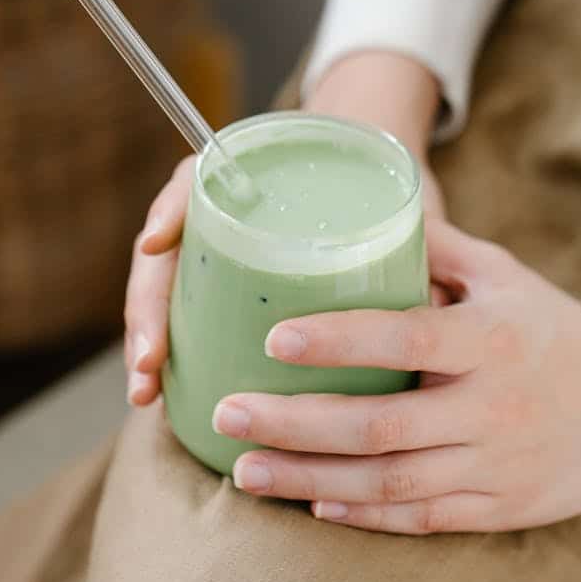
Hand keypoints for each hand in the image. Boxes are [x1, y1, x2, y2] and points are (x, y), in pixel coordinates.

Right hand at [124, 51, 443, 403]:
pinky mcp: (223, 290)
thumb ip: (412, 240)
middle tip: (150, 364)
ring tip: (147, 393)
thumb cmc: (383, 192)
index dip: (169, 213)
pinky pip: (186, 321)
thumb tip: (433, 302)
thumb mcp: (396, 203)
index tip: (156, 246)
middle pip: (167, 252)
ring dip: (151, 342)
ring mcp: (218, 254)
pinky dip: (173, 358)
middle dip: (149, 308)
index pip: (193, 184)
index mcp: (253, 182)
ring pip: (168, 293)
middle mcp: (224, 216)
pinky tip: (165, 398)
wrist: (372, 188)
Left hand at [213, 221, 580, 532]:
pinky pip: (423, 519)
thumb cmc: (558, 328)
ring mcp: (495, 465)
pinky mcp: (501, 508)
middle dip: (293, 422)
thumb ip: (437, 248)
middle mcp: (490, 407)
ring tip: (244, 470)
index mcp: (489, 339)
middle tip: (226, 411)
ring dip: (309, 478)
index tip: (273, 337)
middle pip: (378, 424)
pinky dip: (364, 516)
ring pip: (389, 483)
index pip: (405, 337)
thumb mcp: (505, 275)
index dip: (337, 340)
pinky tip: (313, 503)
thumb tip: (366, 216)